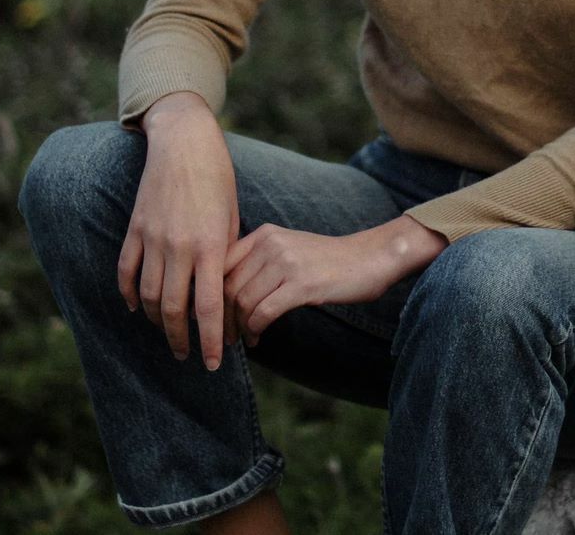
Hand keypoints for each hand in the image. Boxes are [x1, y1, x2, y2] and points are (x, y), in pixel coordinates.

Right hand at [117, 91, 238, 371]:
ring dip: (156, 322)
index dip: (212, 340)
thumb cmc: (218, 178)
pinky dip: (130, 295)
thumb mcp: (231, 217)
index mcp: (211, 244)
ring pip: (148, 297)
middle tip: (188, 354)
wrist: (185, 143)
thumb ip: (224, 256)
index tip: (214, 363)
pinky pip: (127, 272)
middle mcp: (180, 246)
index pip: (210, 307)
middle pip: (173, 310)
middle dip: (181, 340)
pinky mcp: (135, 229)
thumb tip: (220, 295)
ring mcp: (153, 238)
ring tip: (167, 332)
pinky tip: (137, 308)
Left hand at [224, 214, 446, 345]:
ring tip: (243, 340)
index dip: (208, 295)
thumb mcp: (288, 250)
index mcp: (264, 234)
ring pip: (242, 301)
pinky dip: (254, 330)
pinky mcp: (301, 284)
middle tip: (224, 337)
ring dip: (237, 328)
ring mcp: (287, 262)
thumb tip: (224, 294)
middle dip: (220, 318)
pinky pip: (263, 312)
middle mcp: (271, 243)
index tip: (206, 318)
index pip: (220, 265)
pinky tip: (257, 338)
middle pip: (227, 286)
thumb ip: (258, 263)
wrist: (368, 259)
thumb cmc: (327, 261)